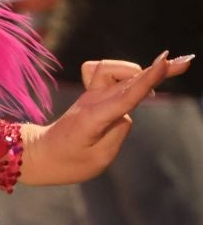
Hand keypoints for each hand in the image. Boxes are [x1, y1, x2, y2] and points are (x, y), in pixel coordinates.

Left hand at [21, 53, 193, 184]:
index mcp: (93, 119)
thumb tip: (128, 111)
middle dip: (157, 71)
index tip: (165, 61)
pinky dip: (121, 73)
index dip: (147, 79)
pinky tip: (130, 83)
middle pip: (128, 80)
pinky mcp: (89, 95)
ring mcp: (90, 96)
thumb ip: (119, 132)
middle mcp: (92, 102)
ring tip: (151, 85)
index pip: (126, 95)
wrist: (38, 155)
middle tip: (185, 62)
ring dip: (137, 73)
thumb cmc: (67, 163)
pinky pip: (104, 72)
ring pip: (116, 71)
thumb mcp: (99, 158)